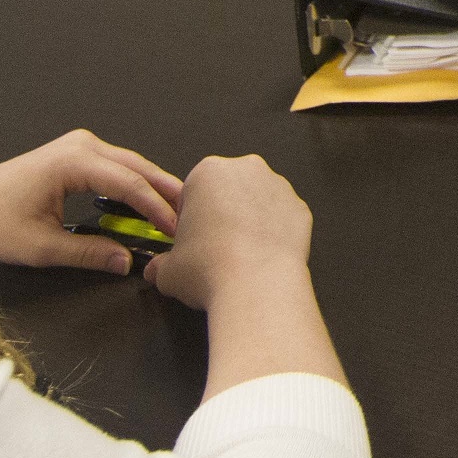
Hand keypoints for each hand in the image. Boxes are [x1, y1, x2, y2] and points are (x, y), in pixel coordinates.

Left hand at [0, 129, 183, 272]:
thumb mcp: (42, 247)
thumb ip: (88, 252)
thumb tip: (127, 261)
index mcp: (72, 162)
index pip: (128, 183)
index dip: (156, 208)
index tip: (175, 230)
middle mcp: (81, 145)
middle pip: (136, 166)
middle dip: (165, 192)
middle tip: (192, 215)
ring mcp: (78, 144)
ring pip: (129, 163)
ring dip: (152, 186)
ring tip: (177, 210)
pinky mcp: (75, 152)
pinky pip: (116, 165)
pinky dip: (134, 182)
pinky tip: (148, 201)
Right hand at [145, 154, 314, 313]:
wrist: (257, 287)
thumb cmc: (210, 269)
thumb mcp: (167, 270)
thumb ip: (160, 264)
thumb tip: (156, 271)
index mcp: (208, 172)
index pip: (193, 192)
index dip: (190, 219)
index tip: (191, 239)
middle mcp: (246, 170)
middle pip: (228, 191)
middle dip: (221, 214)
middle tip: (214, 248)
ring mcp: (278, 187)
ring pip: (257, 202)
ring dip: (249, 221)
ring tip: (240, 255)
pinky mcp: (301, 207)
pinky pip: (282, 218)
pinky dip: (274, 233)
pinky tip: (262, 256)